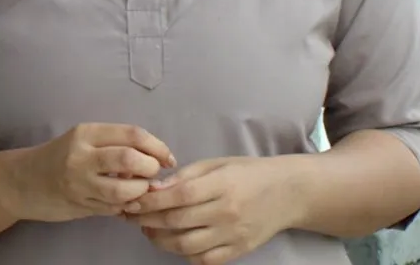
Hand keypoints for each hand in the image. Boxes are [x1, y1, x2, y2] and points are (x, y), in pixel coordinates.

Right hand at [1, 123, 177, 223]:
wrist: (22, 181)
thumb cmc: (59, 156)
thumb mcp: (84, 139)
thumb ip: (115, 144)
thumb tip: (155, 156)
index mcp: (86, 133)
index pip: (133, 135)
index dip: (158, 147)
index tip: (167, 157)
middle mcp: (82, 157)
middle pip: (131, 160)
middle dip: (151, 169)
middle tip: (153, 174)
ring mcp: (79, 183)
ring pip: (125, 190)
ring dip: (141, 192)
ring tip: (139, 189)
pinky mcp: (79, 205)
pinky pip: (114, 208)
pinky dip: (127, 206)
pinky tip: (124, 202)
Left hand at [120, 156, 303, 263]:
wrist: (288, 193)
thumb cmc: (249, 173)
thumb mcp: (217, 164)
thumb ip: (185, 176)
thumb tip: (154, 188)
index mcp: (222, 184)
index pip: (178, 196)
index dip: (150, 201)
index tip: (132, 200)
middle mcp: (227, 212)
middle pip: (177, 222)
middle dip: (147, 220)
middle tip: (131, 216)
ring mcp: (233, 235)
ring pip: (186, 246)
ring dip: (160, 240)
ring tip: (149, 230)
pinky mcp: (238, 251)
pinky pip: (204, 260)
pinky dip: (184, 254)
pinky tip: (174, 242)